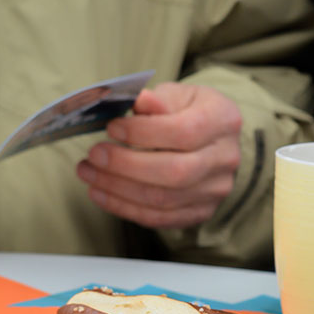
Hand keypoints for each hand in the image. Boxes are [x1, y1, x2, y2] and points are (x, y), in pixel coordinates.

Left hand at [77, 82, 241, 228]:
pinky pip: (158, 218)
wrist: (211, 139)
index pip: (184, 132)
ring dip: (118, 189)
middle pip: (174, 172)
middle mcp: (225, 160)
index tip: (112, 128)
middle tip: (94, 155)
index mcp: (223, 121)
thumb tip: (138, 101)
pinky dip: (124, 207)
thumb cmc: (189, 111)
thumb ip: (157, 100)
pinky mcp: (200, 212)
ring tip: (89, 173)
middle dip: (126, 166)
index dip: (144, 133)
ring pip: (162, 200)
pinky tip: (101, 193)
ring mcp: (214, 191)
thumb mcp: (177, 95)